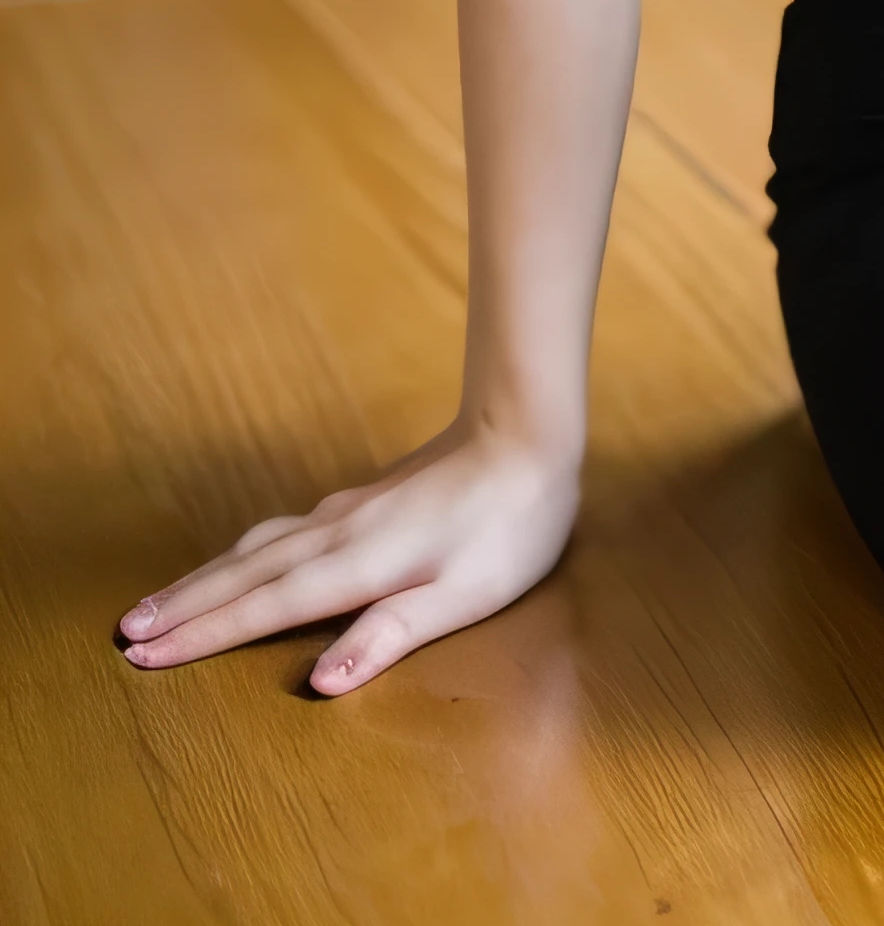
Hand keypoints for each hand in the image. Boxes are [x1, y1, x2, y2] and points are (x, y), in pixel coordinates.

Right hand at [115, 417, 580, 692]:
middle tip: (125, 632)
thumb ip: (391, 634)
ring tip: (162, 601)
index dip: (204, 635)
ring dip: (206, 577)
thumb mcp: (464, 593)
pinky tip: (242, 559)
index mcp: (357, 563)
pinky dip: (243, 553)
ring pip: (258, 547)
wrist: (528, 431)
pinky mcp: (363, 500)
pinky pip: (282, 531)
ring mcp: (348, 511)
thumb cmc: (510, 524)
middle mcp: (338, 532)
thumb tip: (318, 683)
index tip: (143, 656)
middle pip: (245, 574)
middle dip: (184, 606)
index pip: (265, 607)